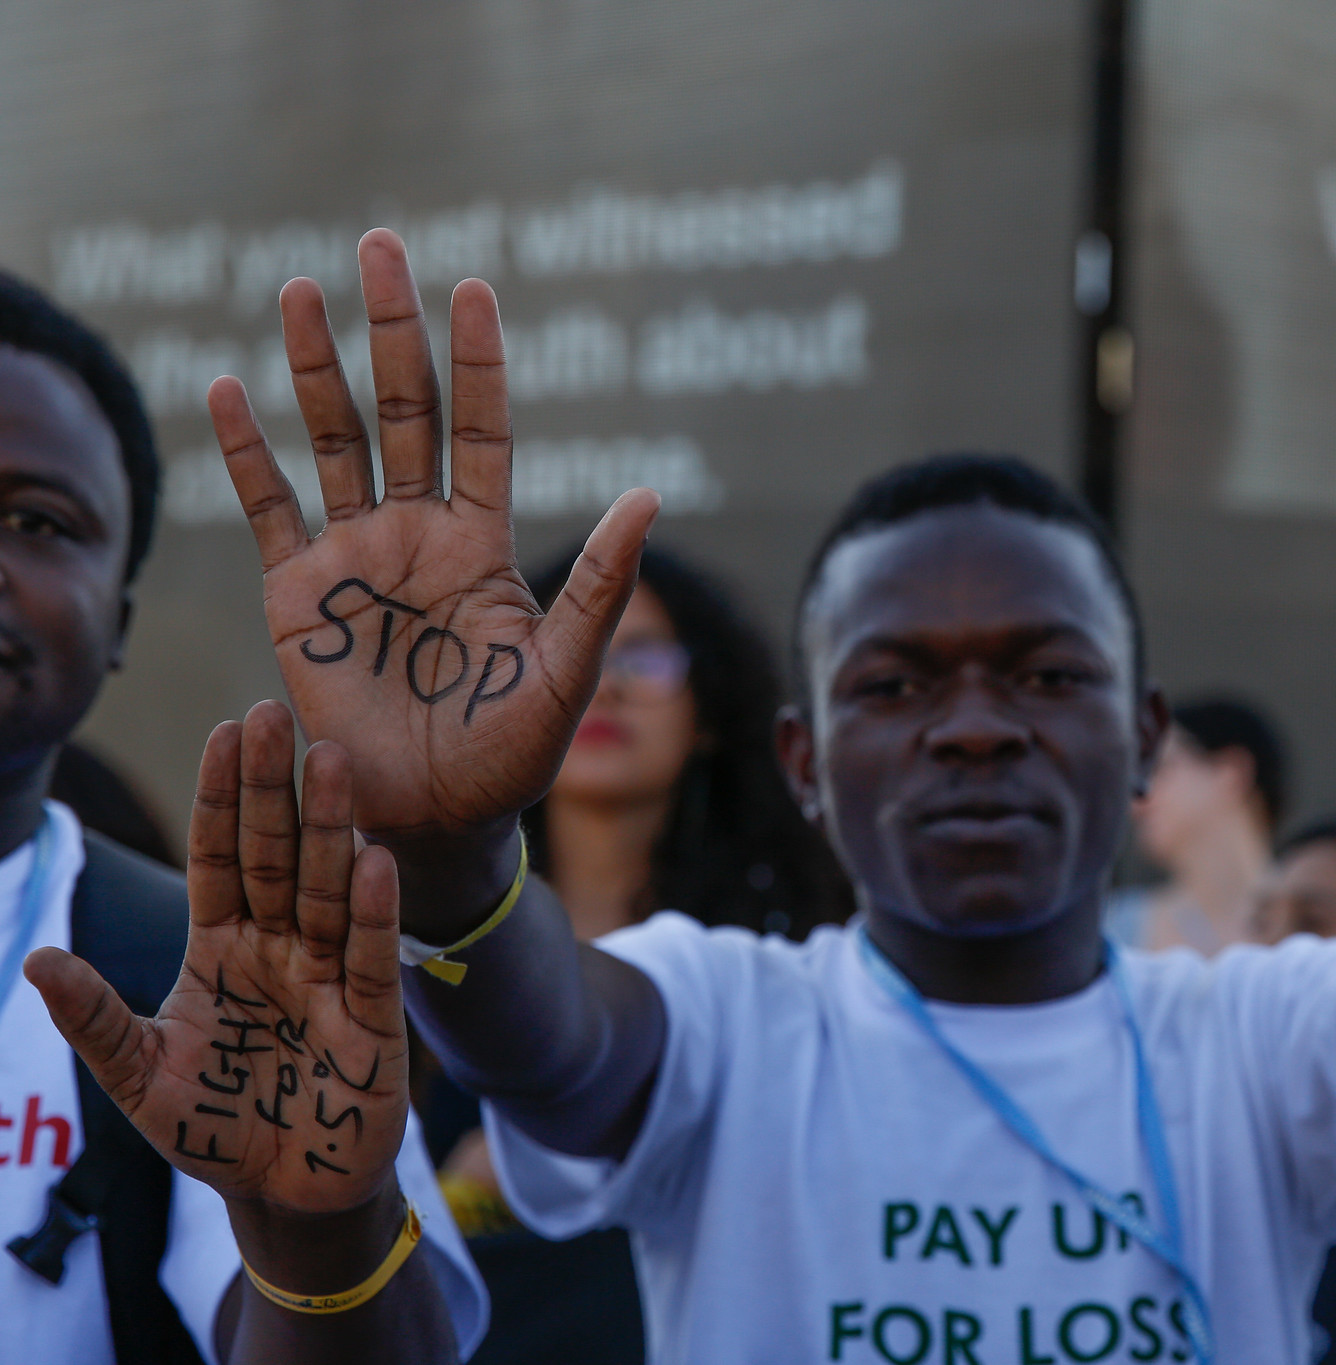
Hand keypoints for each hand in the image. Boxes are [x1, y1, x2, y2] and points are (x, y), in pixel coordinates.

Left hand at [25, 702, 406, 1214]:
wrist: (285, 1192)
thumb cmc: (216, 1128)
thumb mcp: (140, 1077)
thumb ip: (97, 1018)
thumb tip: (38, 960)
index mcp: (222, 947)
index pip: (220, 857)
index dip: (221, 798)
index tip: (227, 731)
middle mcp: (280, 947)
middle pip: (277, 855)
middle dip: (274, 788)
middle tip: (276, 714)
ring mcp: (329, 976)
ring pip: (329, 889)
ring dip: (331, 827)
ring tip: (331, 762)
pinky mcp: (373, 1019)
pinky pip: (373, 956)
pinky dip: (376, 911)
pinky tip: (375, 859)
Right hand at [209, 230, 658, 838]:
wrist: (437, 818)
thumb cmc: (515, 752)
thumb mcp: (569, 668)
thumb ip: (602, 584)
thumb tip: (652, 495)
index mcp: (485, 542)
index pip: (482, 429)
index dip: (478, 361)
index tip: (475, 285)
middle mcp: (419, 532)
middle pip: (405, 409)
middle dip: (392, 329)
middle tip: (381, 244)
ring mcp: (356, 557)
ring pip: (334, 439)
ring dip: (315, 366)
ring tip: (302, 286)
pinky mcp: (297, 594)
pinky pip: (267, 509)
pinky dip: (245, 453)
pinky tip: (228, 389)